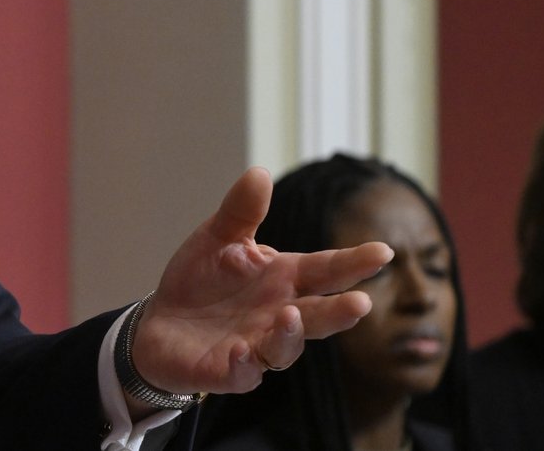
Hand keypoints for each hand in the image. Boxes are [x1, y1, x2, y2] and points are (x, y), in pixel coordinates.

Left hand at [128, 166, 391, 401]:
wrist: (160, 323)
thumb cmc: (200, 280)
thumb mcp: (218, 238)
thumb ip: (241, 211)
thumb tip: (261, 172)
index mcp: (282, 279)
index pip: (324, 269)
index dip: (353, 263)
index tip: (382, 252)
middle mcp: (278, 315)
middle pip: (317, 315)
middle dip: (340, 311)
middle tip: (362, 302)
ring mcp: (257, 345)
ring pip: (285, 347)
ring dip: (290, 335)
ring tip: (291, 316)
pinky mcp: (229, 370)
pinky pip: (242, 371)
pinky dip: (244, 363)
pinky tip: (241, 351)